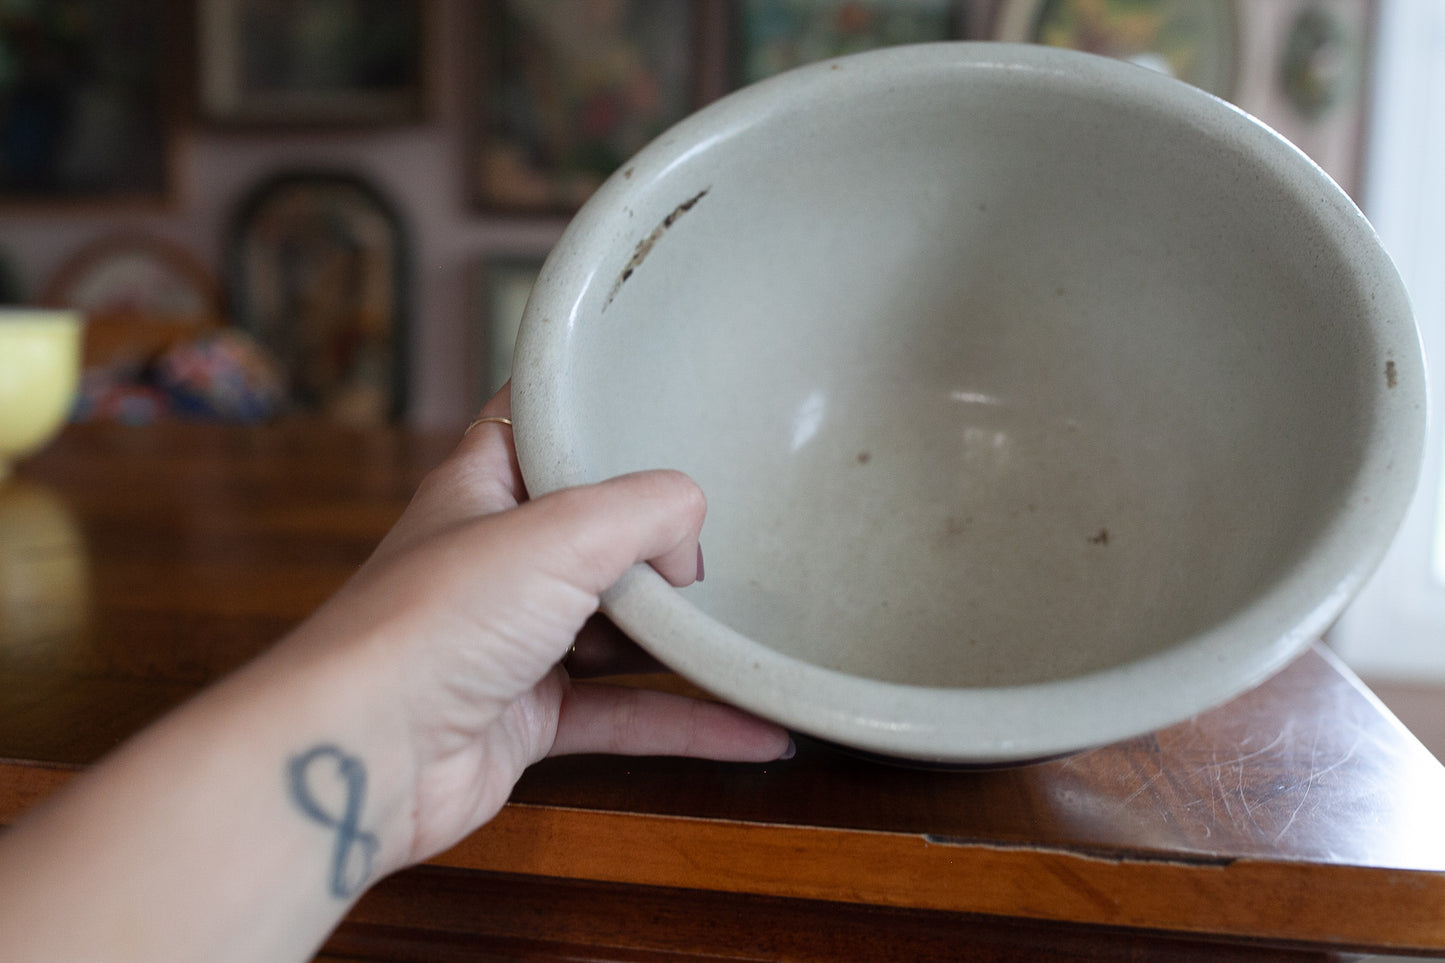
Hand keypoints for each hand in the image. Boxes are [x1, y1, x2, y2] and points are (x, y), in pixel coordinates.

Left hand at [295, 385, 791, 867]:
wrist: (364, 755)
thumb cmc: (431, 624)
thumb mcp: (556, 533)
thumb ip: (643, 511)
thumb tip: (690, 544)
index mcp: (483, 489)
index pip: (535, 426)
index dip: (587, 411)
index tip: (658, 401)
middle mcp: (496, 560)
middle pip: (594, 533)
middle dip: (658, 540)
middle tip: (726, 542)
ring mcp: (512, 641)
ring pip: (616, 628)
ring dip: (682, 637)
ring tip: (755, 630)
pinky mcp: (528, 717)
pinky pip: (625, 713)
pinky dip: (688, 723)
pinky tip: (755, 730)